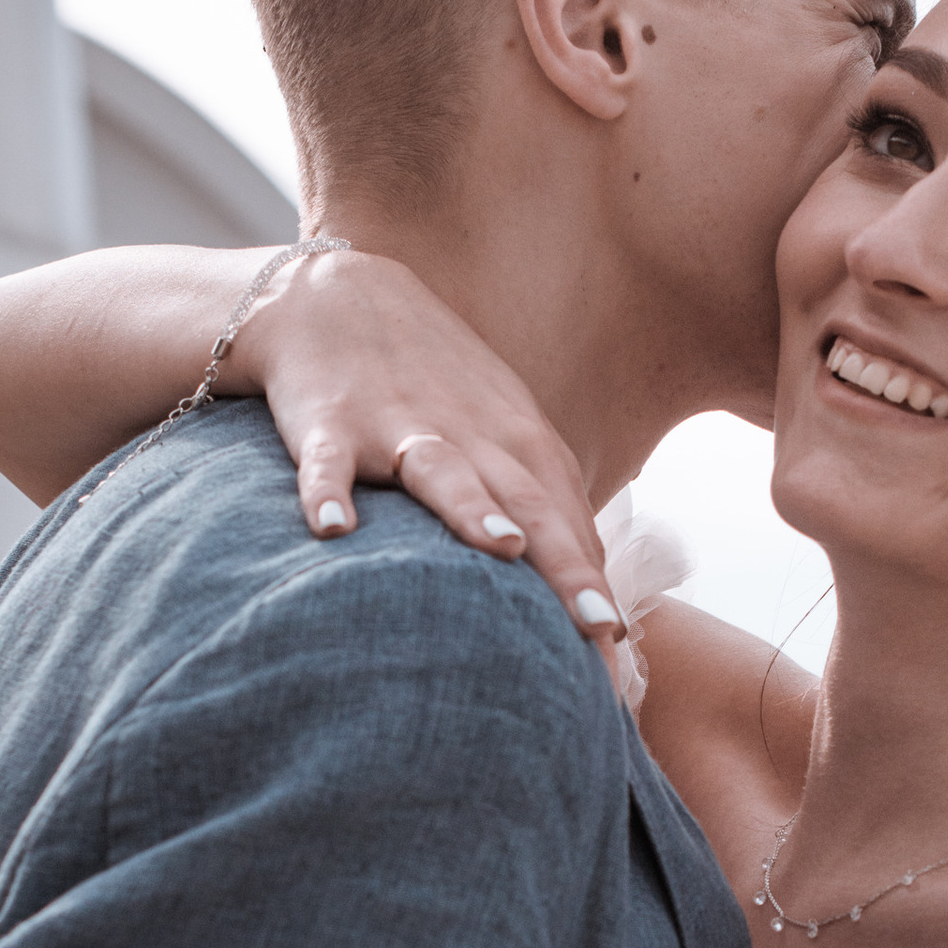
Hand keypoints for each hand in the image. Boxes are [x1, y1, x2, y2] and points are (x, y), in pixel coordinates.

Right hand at [235, 247, 621, 672]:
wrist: (337, 296)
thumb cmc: (433, 385)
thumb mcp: (501, 435)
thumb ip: (544, 508)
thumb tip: (588, 598)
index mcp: (518, 443)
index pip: (569, 521)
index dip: (596, 584)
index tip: (620, 652)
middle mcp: (470, 436)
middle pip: (527, 504)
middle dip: (566, 565)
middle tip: (599, 628)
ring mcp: (399, 427)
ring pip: (443, 472)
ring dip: (472, 509)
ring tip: (503, 549)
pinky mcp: (331, 424)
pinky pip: (329, 464)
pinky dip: (328, 493)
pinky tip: (333, 529)